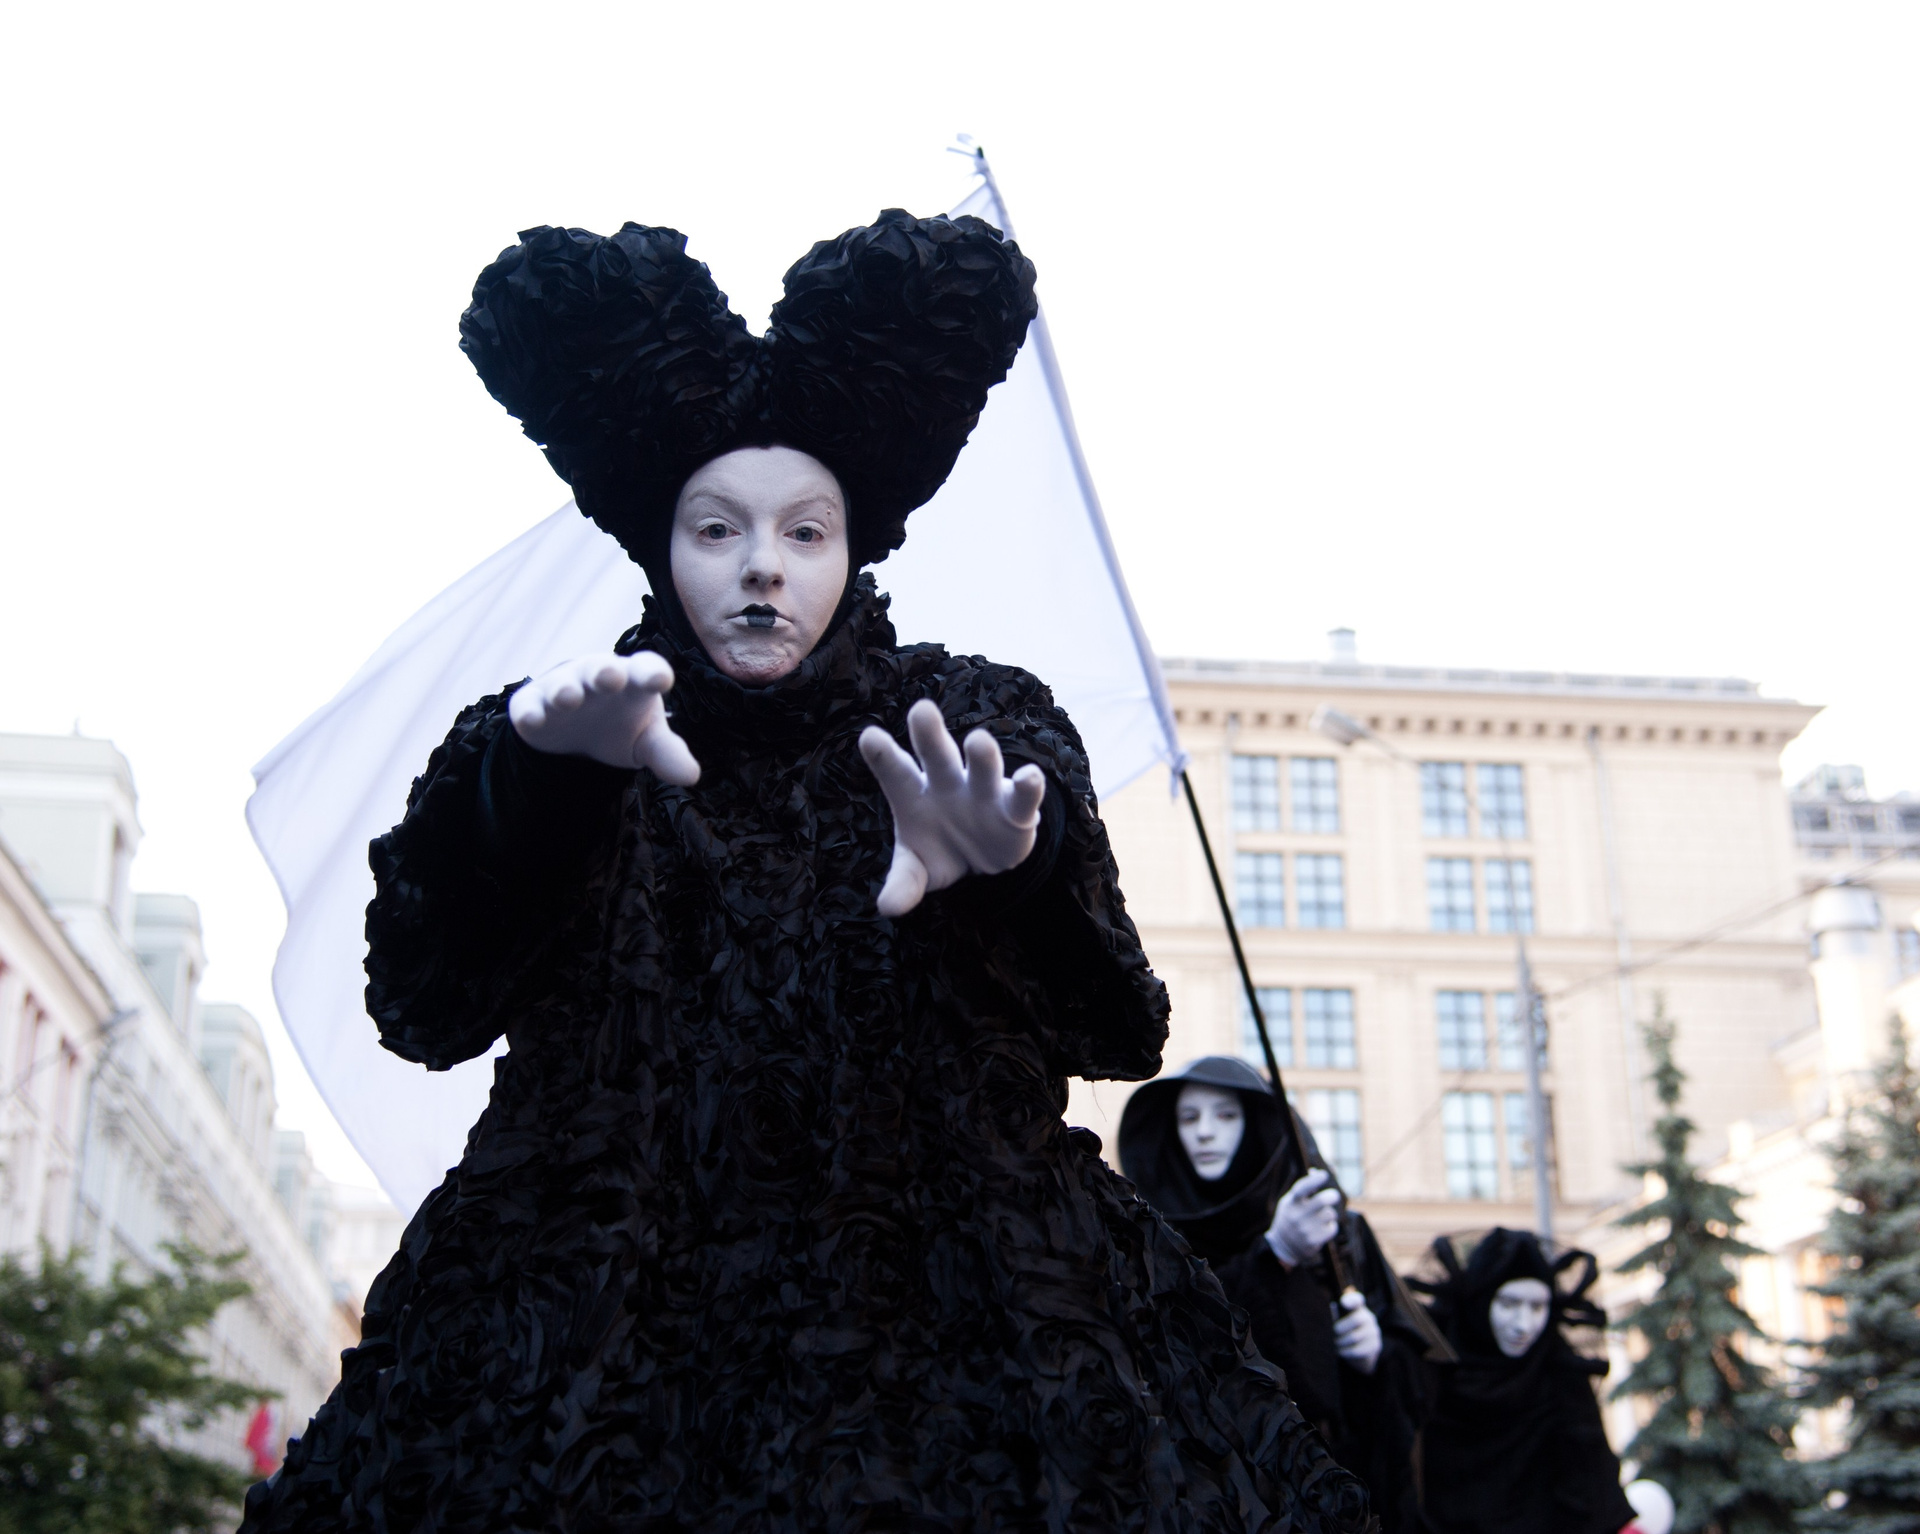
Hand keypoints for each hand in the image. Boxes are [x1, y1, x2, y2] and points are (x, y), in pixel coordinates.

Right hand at [509, 652, 699, 784]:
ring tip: (569, 698)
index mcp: (633, 681)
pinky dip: (530, 712)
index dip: (652, 673)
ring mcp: (562, 687)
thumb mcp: (647, 740)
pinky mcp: (532, 704)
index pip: (646, 670)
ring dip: (565, 690)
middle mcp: (597, 677)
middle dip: (605, 672)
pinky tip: (532, 720)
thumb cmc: (622, 724)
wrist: (578, 728)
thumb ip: (667, 753)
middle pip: (601, 670)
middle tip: (610, 677)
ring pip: (563, 684)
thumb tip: (691, 777)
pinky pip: (529, 705)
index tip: (660, 680)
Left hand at [858, 698, 1045, 917]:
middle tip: (922, 710)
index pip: (895, 771)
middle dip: (930, 734)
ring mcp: (983, 791)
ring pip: (982, 767)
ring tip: (979, 740)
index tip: (869, 737)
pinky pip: (1023, 795)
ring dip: (982, 755)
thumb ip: (904, 883)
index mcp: (914, 793)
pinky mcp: (1016, 809)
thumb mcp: (918, 869)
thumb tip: (888, 907)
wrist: (984, 858)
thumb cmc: (940, 848)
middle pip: (937, 756)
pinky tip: (1029, 777)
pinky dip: (1029, 786)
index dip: (883, 755)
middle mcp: (947, 783)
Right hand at [1265, 1168, 1341, 1267]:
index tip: (1324, 1175)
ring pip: (1330, 1214)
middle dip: (1332, 1196)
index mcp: (1290, 1203)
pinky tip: (1323, 1227)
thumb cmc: (1291, 1216)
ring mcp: (1305, 1229)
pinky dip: (1331, 1226)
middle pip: (1321, 1201)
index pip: (1302, 1188)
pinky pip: (1332, 1228)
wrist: (1284, 1245)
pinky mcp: (1313, 1241)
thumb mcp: (1292, 1201)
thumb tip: (1317, 1172)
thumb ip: (1304, 1188)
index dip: (1313, 1180)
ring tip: (1323, 1216)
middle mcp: (1296, 1216)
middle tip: (1334, 1195)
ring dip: (1330, 1213)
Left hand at [1332, 1289, 1381, 1374]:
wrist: (1363, 1350)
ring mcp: (1374, 1331)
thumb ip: (1336, 1316)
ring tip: (1336, 1343)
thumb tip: (1329, 1315)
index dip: (1351, 1299)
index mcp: (1358, 1308)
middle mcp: (1369, 1318)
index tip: (1343, 1302)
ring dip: (1342, 1341)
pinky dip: (1346, 1351)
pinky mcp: (1375, 1345)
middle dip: (1341, 1327)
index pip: (1357, 1300)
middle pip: (1356, 1319)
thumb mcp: (1341, 1322)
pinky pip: (1357, 1350)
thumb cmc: (1347, 1332)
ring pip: (1354, 1337)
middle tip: (1334, 1333)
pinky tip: (1341, 1351)